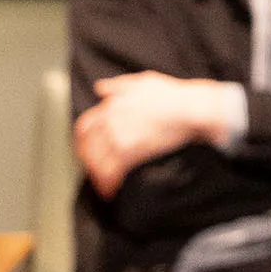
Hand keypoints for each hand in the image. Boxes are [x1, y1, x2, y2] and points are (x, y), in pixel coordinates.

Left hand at [75, 73, 237, 198]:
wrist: (187, 108)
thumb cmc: (171, 95)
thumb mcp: (142, 81)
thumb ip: (118, 85)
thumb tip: (100, 88)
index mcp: (110, 106)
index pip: (84, 127)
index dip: (83, 142)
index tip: (86, 151)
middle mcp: (109, 121)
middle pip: (88, 147)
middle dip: (89, 163)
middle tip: (94, 172)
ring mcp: (118, 137)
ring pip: (97, 162)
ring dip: (98, 176)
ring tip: (103, 185)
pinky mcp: (130, 151)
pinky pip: (112, 171)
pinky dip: (109, 183)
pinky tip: (113, 190)